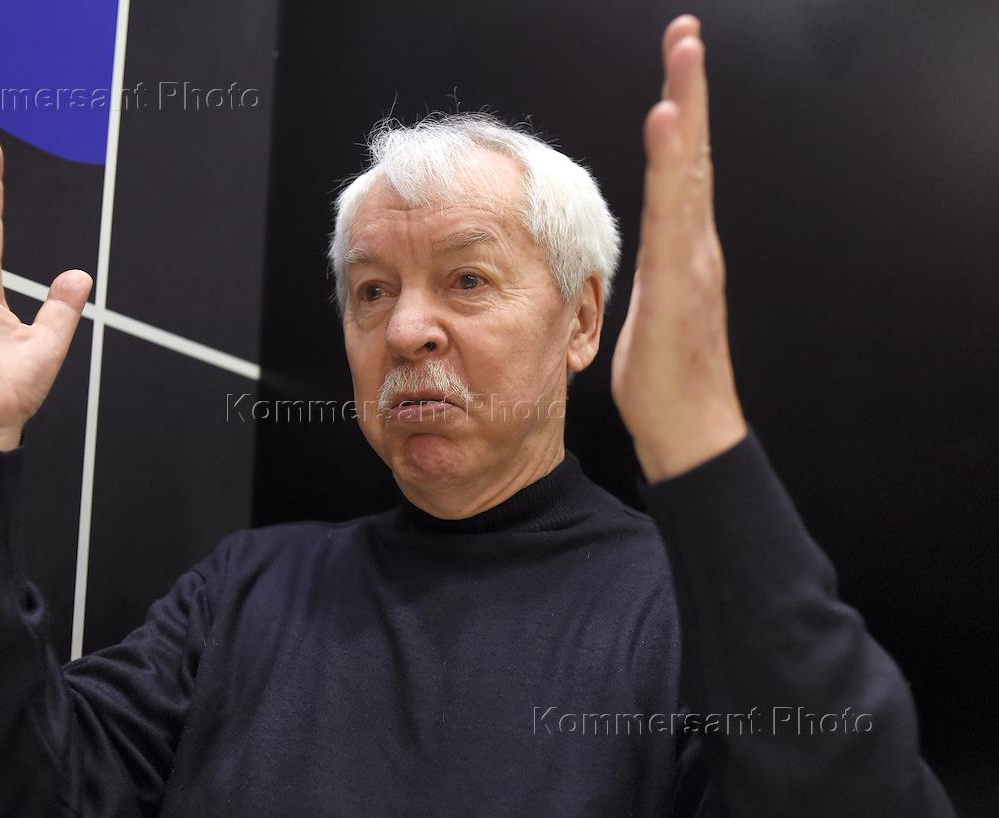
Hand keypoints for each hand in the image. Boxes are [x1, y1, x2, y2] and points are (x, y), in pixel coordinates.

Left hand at [611, 15, 747, 482]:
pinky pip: (673, 212)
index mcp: (685, 251)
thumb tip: (639, 258)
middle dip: (689, 89)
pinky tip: (665, 122)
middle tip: (685, 33)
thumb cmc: (667, 381)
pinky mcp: (682, 280)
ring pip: (690, 171)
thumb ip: (652, 275)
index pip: (681, 170)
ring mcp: (694, 260)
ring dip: (686, 107)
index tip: (676, 66)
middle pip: (693, 154)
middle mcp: (696, 246)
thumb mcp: (649, 312)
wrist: (689, 430)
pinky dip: (671, 163)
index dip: (680, 116)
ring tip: (684, 53)